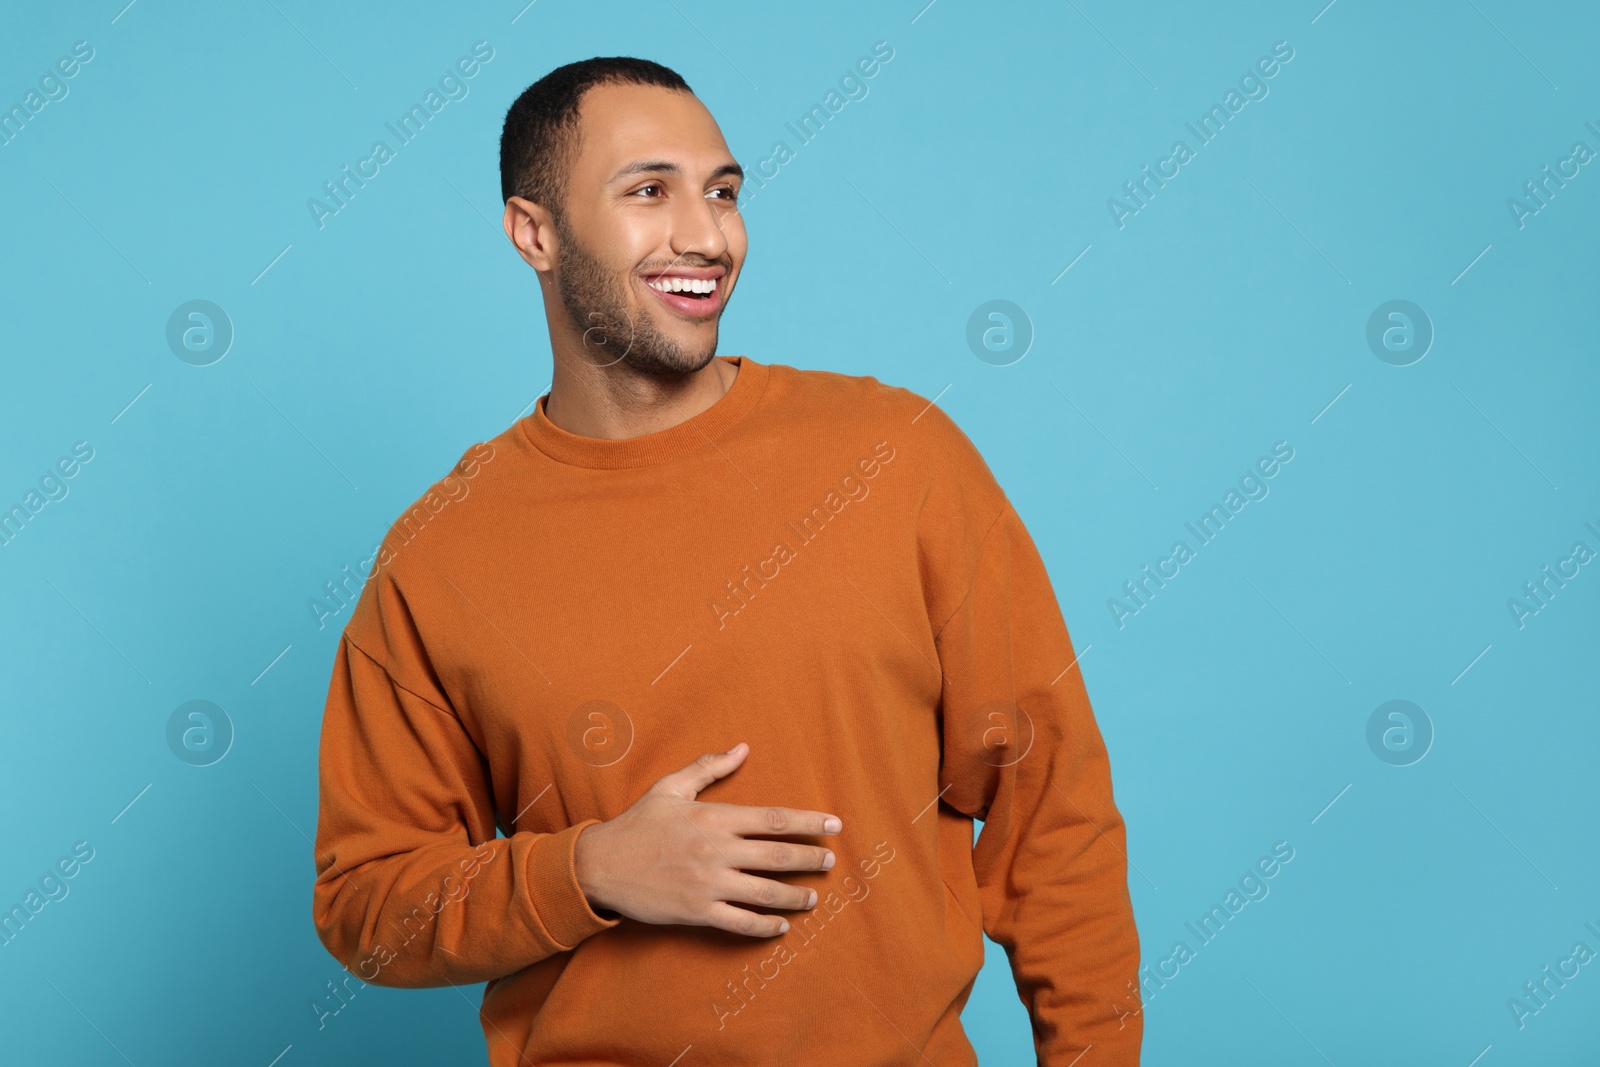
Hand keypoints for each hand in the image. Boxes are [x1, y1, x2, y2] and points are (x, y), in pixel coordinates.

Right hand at [572, 742, 841, 936]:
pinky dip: (764, 926)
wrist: (600, 865)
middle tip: (830, 861)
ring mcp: (707, 883)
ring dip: (794, 896)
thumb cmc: (637, 824)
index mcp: (714, 818)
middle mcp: (716, 850)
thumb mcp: (670, 787)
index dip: (808, 822)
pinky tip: (780, 926)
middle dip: (809, 859)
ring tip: (812, 897)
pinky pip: (740, 923)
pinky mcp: (697, 911)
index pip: (773, 818)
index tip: (833, 824)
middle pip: (777, 855)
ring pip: (765, 892)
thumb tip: (742, 747)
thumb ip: (709, 768)